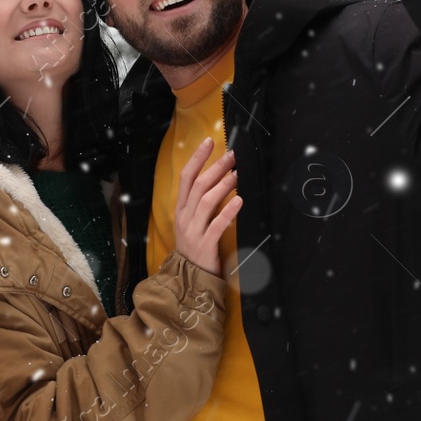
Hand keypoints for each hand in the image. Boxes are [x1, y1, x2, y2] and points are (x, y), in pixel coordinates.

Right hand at [174, 138, 240, 276]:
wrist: (190, 278)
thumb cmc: (196, 246)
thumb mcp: (193, 221)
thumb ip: (202, 202)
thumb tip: (219, 178)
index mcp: (181, 209)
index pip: (186, 178)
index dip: (196, 158)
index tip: (209, 142)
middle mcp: (185, 217)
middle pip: (199, 185)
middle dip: (215, 168)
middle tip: (232, 156)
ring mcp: (193, 231)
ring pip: (206, 202)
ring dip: (223, 186)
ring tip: (237, 175)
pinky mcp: (205, 245)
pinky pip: (217, 225)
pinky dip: (228, 211)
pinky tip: (239, 201)